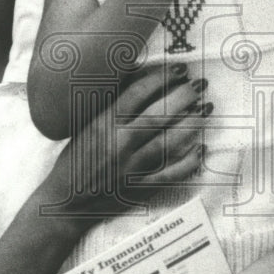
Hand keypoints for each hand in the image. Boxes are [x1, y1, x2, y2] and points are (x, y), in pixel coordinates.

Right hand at [41, 62, 208, 230]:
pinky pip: (171, 174)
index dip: (161, 78)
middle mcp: (118, 145)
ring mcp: (132, 169)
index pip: (136, 94)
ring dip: (192, 124)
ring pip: (169, 142)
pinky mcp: (141, 189)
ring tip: (206, 110)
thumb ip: (110, 106)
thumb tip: (137, 78)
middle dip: (183, 96)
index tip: (179, 69)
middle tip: (200, 85)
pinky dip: (190, 162)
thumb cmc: (75, 161)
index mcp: (102, 125)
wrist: (66, 204)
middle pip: (158, 115)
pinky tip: (202, 148)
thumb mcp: (85, 128)